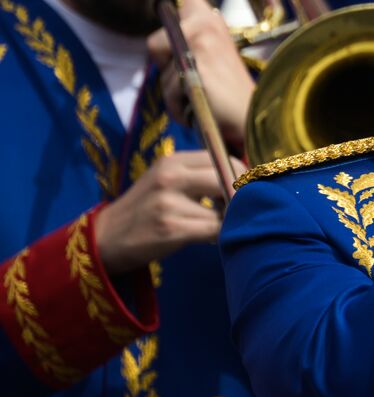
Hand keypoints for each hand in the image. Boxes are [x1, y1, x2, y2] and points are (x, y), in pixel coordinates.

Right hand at [93, 151, 234, 274]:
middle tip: (233, 209)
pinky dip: (218, 235)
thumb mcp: (166, 180)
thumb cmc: (145, 208)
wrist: (105, 238)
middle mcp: (170, 177)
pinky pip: (214, 230)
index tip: (241, 190)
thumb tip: (245, 180)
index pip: (223, 158)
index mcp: (172, 161)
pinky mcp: (170, 228)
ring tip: (215, 224)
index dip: (239, 175)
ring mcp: (168, 203)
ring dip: (227, 220)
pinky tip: (207, 238)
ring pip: (224, 208)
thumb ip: (199, 174)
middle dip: (239, 195)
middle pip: (228, 178)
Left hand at [141, 0, 253, 151]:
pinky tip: (201, 106)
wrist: (254, 118)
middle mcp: (205, 23)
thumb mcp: (206, 62)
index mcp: (209, 21)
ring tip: (201, 96)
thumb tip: (164, 47)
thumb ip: (186, 48)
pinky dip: (178, 104)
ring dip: (173, 88)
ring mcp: (200, 39)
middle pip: (155, 41)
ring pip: (159, 65)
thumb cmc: (228, 96)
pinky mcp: (195, 60)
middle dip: (168, 66)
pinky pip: (168, 88)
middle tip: (195, 81)